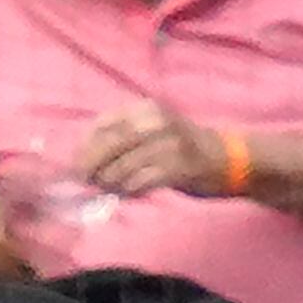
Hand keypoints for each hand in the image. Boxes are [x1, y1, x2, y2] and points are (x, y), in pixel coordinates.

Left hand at [74, 99, 230, 198]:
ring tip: (105, 188)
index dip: (86, 144)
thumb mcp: (153, 129)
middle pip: (113, 141)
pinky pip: (145, 180)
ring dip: (110, 180)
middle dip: (92, 162)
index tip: (75, 163)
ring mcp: (170, 144)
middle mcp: (158, 121)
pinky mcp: (180, 167)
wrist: (226, 157)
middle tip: (82, 180)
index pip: (106, 123)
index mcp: (146, 109)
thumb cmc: (182, 147)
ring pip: (127, 163)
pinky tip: (127, 193)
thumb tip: (86, 157)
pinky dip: (131, 188)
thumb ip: (124, 136)